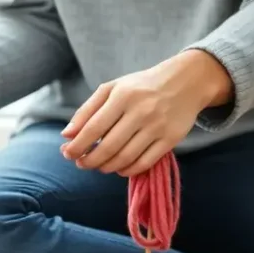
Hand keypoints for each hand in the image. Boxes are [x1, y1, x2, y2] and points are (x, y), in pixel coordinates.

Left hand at [60, 50, 232, 176]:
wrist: (186, 81)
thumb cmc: (141, 86)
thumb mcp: (112, 89)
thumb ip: (87, 110)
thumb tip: (66, 134)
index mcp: (122, 96)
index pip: (94, 128)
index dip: (78, 145)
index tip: (67, 154)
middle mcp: (141, 111)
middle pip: (108, 147)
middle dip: (89, 160)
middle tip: (81, 163)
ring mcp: (157, 127)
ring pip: (125, 158)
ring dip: (106, 167)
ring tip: (98, 166)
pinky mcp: (171, 139)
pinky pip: (145, 162)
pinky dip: (128, 170)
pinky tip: (119, 168)